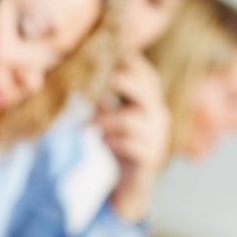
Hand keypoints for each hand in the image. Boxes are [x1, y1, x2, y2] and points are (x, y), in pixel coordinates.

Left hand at [94, 53, 171, 221]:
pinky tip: (101, 142)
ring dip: (103, 120)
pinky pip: (128, 143)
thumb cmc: (118, 141)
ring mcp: (158, 135)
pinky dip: (109, 141)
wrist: (131, 182)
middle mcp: (159, 114)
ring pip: (129, 119)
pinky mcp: (152, 156)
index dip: (130, 63)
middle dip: (117, 82)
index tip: (106, 54)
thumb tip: (77, 73)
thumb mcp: (108, 116)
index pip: (146, 75)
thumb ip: (100, 97)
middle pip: (145, 89)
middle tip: (92, 85)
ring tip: (88, 126)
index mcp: (150, 101)